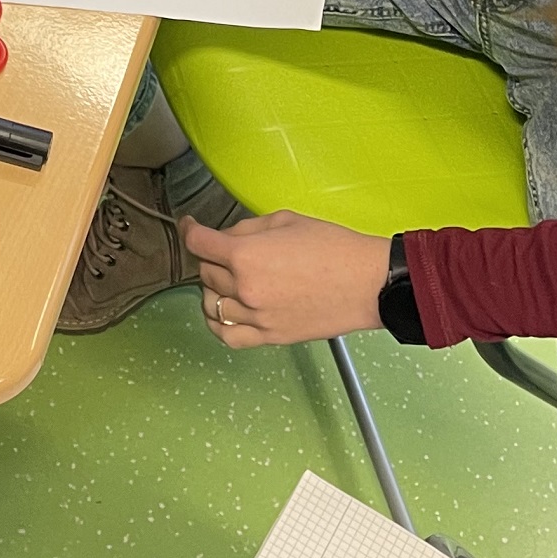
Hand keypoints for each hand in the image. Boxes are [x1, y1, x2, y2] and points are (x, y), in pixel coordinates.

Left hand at [184, 210, 389, 345]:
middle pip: (205, 272)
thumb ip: (247, 228)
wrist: (366, 283)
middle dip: (211, 257)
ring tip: (228, 279)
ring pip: (211, 304)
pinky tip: (223, 311)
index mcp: (246, 256)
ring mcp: (256, 317)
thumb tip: (227, 238)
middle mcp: (245, 289)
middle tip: (226, 249)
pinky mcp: (270, 337)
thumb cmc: (333, 247)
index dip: (189, 229)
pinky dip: (218, 323)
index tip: (190, 226)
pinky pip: (228, 336)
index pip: (199, 243)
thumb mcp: (284, 220)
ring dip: (213, 289)